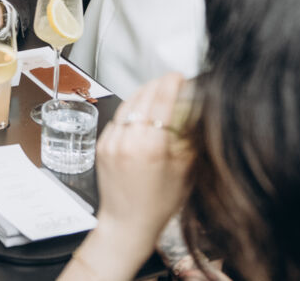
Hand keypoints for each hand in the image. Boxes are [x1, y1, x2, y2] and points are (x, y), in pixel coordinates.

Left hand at [93, 73, 191, 255]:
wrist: (126, 224)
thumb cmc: (158, 204)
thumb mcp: (184, 171)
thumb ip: (189, 140)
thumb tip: (197, 114)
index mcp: (151, 147)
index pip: (161, 102)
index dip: (171, 83)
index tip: (178, 76)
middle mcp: (128, 141)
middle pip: (143, 98)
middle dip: (157, 85)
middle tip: (170, 82)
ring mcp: (111, 142)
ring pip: (127, 105)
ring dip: (142, 93)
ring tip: (156, 91)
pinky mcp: (101, 145)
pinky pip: (117, 119)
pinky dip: (130, 110)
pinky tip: (140, 111)